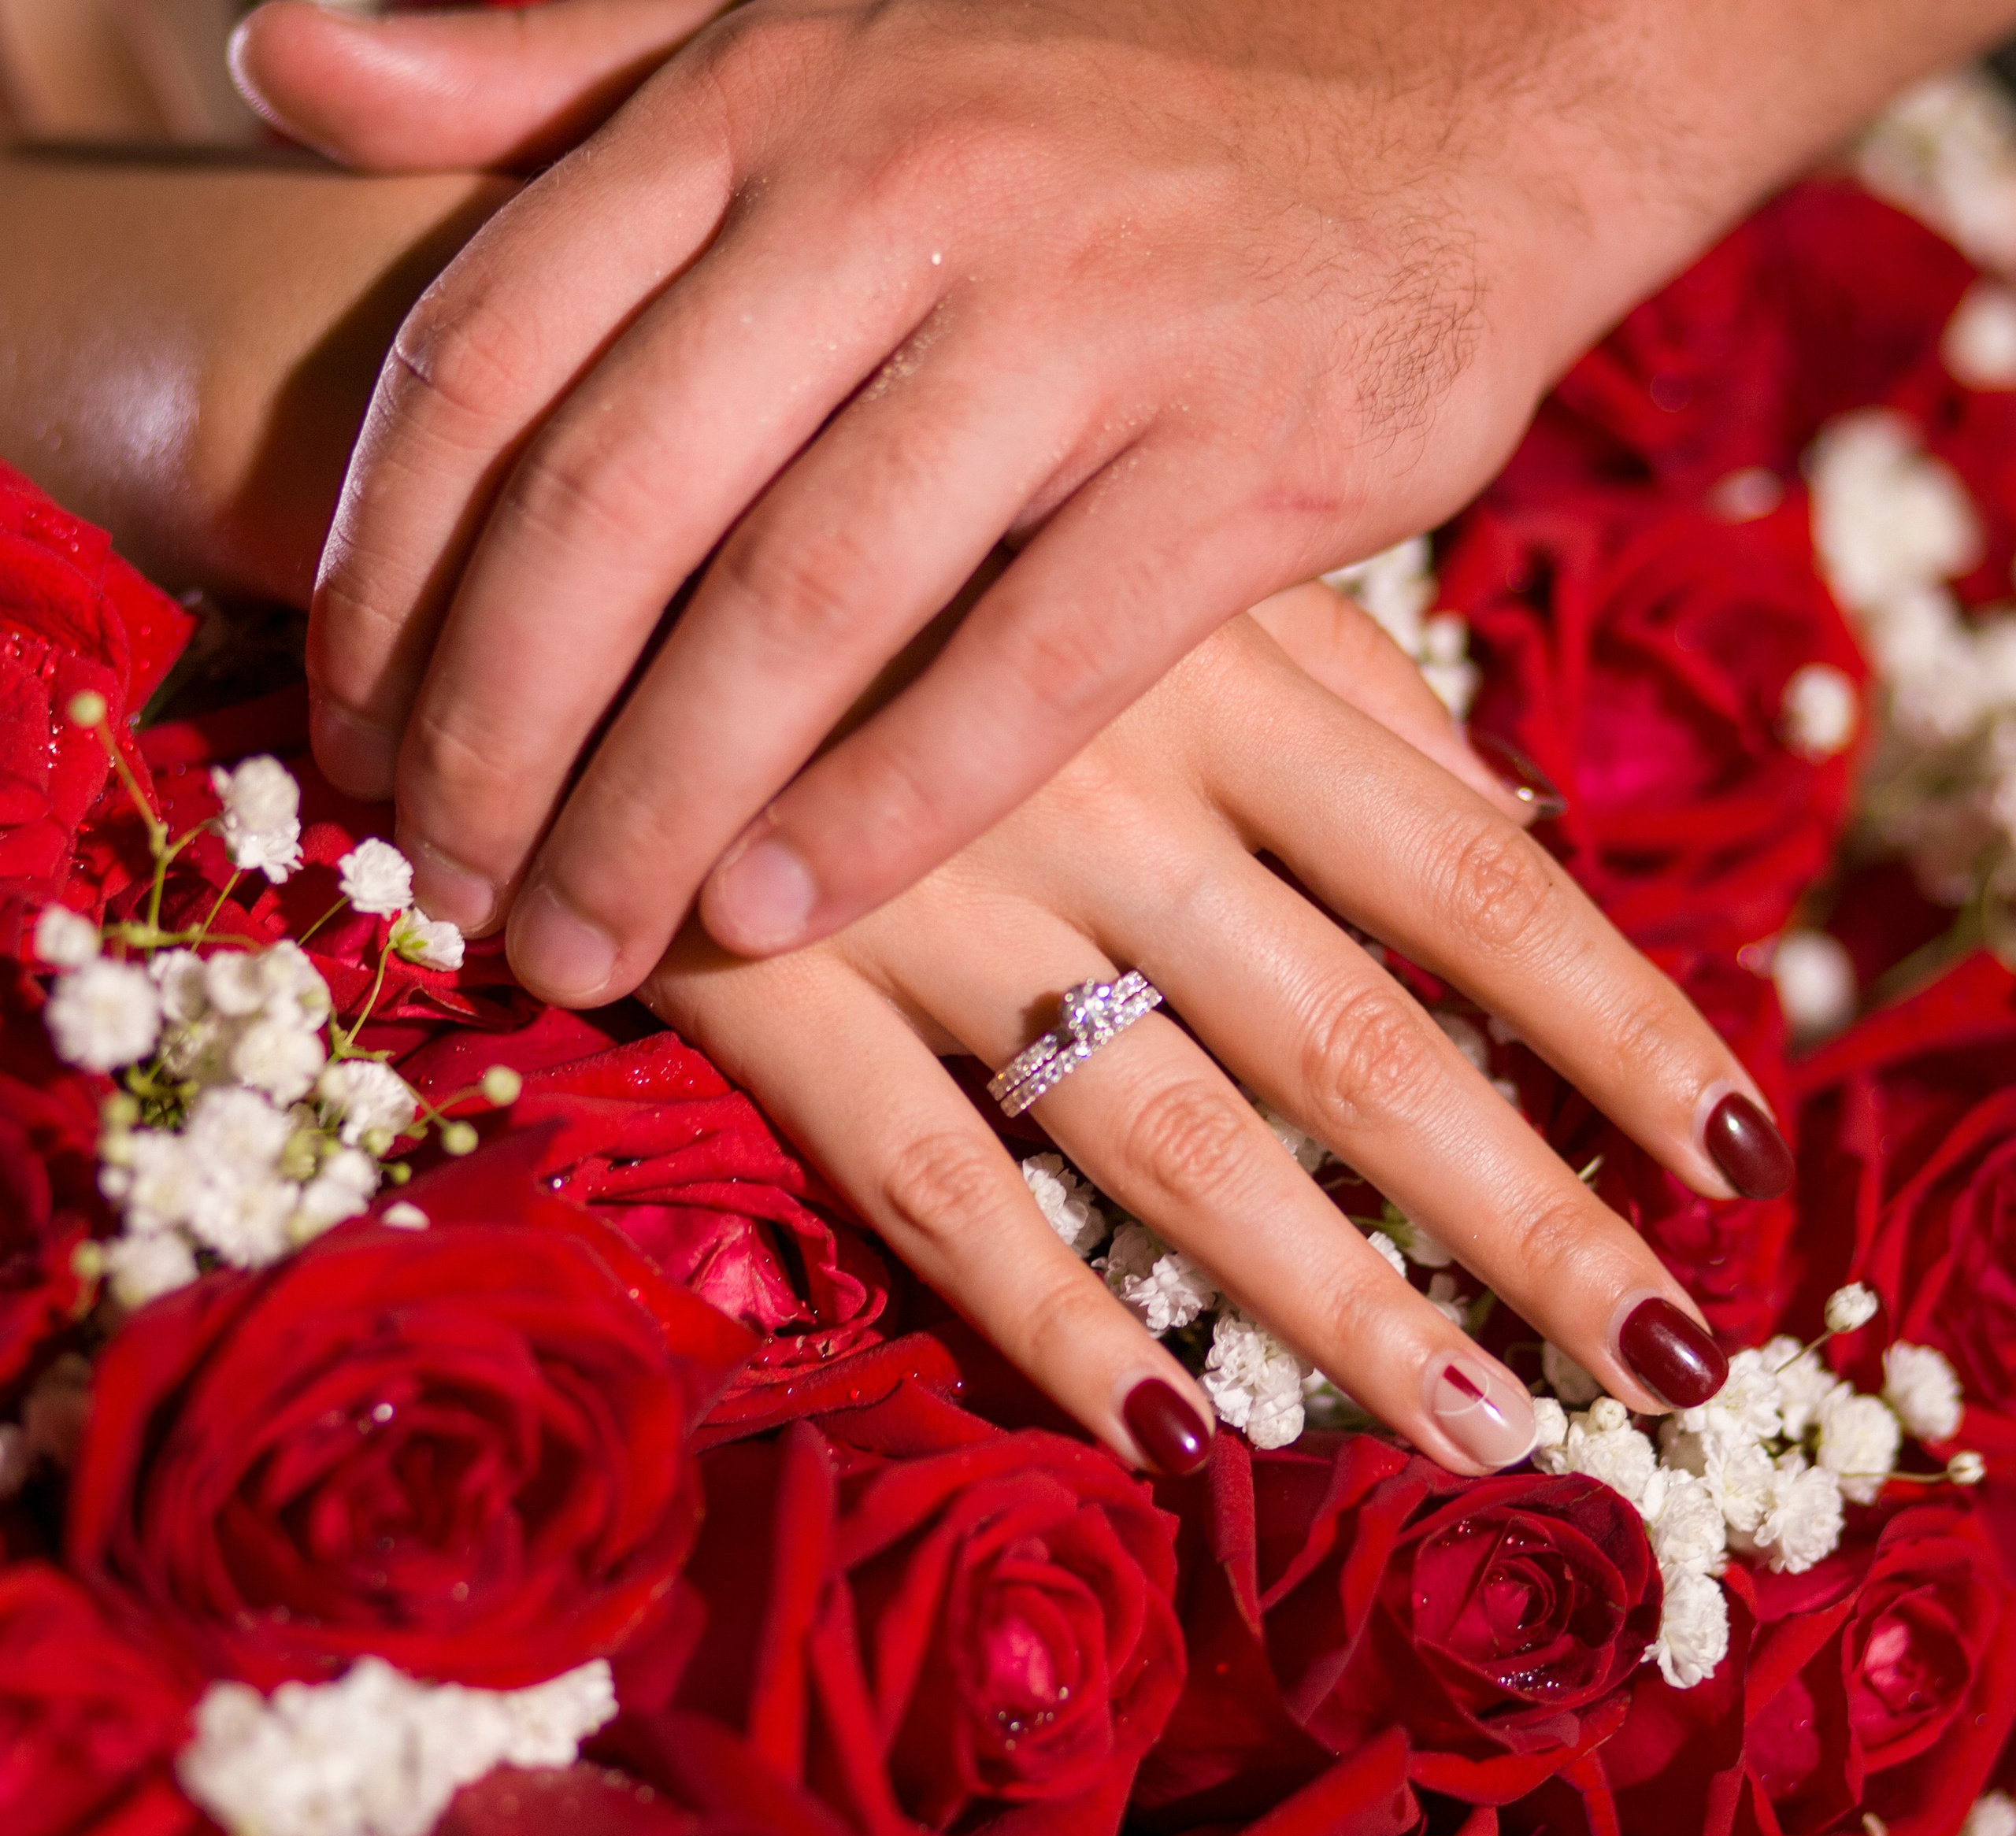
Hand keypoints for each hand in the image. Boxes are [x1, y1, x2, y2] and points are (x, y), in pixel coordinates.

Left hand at [228, 0, 1686, 1005]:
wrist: (1457, 91)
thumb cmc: (1104, 108)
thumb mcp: (815, 45)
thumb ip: (556, 67)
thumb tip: (284, 67)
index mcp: (763, 98)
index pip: (493, 355)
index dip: (388, 577)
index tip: (353, 736)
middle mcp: (902, 192)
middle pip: (615, 505)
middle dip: (498, 734)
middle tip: (442, 886)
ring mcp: (1083, 326)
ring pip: (801, 606)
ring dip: (658, 806)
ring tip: (581, 943)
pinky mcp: (1241, 460)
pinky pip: (1023, 670)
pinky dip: (886, 808)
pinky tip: (781, 913)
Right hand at [641, 593, 1786, 1475]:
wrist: (603, 495)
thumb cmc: (901, 528)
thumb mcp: (1128, 555)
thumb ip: (1326, 678)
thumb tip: (1507, 820)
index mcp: (1211, 679)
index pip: (1474, 875)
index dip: (1618, 1019)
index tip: (1734, 1150)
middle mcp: (1106, 800)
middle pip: (1362, 1037)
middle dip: (1526, 1206)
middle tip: (1662, 1354)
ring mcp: (936, 899)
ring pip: (1174, 1133)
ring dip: (1331, 1294)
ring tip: (1471, 1426)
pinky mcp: (771, 984)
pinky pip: (928, 1177)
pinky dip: (1049, 1312)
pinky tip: (1163, 1432)